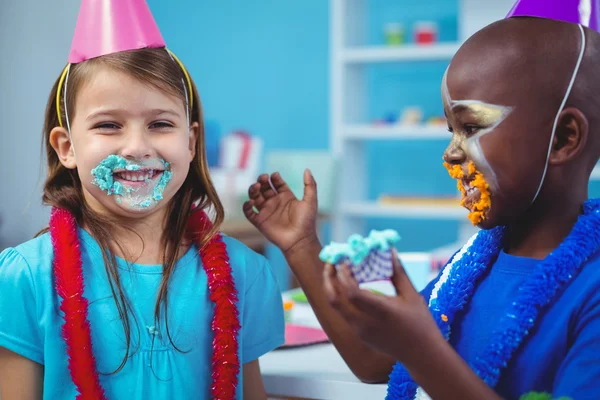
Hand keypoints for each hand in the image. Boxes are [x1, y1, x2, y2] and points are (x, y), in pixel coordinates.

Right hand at [243, 169, 318, 253]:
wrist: (300, 240)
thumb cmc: (306, 221)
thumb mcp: (310, 200)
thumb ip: (310, 185)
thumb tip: (307, 170)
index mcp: (286, 197)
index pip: (276, 183)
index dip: (274, 178)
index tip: (274, 176)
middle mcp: (275, 203)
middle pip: (264, 188)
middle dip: (261, 181)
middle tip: (263, 178)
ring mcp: (266, 211)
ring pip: (254, 197)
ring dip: (253, 190)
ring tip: (256, 187)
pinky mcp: (259, 221)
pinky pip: (248, 212)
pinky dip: (246, 205)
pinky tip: (251, 201)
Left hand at [323, 249, 443, 365]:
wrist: (422, 355)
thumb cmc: (420, 323)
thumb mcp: (411, 295)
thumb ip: (398, 272)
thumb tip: (390, 251)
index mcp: (380, 311)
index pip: (351, 292)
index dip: (343, 275)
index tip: (342, 260)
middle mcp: (365, 323)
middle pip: (335, 300)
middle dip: (329, 279)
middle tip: (330, 263)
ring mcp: (360, 331)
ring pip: (337, 308)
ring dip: (334, 288)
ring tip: (337, 272)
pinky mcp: (360, 336)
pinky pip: (345, 314)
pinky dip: (342, 298)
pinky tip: (349, 287)